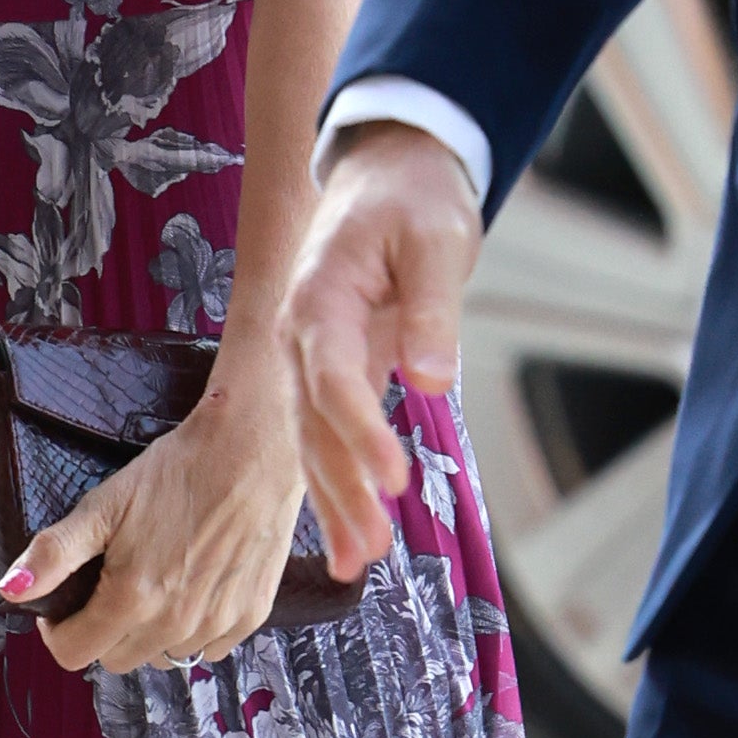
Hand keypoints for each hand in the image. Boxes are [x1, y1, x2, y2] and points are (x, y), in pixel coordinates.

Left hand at [3, 374, 315, 674]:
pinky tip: (195, 586)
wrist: (251, 449)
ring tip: (156, 583)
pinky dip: (194, 629)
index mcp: (131, 600)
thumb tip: (10, 591)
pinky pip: (208, 647)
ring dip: (150, 634)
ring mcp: (215, 624)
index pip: (73, 654)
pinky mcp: (249, 616)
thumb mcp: (104, 505)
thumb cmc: (176, 471)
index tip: (66, 603)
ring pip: (163, 658)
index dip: (58, 631)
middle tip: (111, 586)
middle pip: (117, 660)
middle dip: (103, 632)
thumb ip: (55, 554)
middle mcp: (173, 624)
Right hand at [283, 129, 478, 578]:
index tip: (394, 477)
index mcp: (318, 300)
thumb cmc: (413, 201)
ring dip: (336, 502)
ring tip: (359, 562)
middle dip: (342, 488)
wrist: (387, 176)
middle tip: (373, 545)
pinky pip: (327, 439)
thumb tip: (430, 380)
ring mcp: (311, 360)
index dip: (360, 432)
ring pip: (313, 442)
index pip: (332, 378)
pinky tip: (352, 544)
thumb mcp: (436, 241)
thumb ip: (430, 310)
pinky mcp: (333, 375)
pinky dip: (338, 489)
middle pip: (313, 425)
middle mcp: (301, 337)